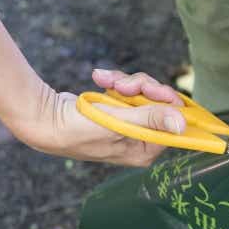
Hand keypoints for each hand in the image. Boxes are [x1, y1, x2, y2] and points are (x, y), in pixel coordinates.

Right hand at [19, 70, 185, 166]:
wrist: (45, 118)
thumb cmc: (80, 128)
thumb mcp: (119, 123)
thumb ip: (152, 119)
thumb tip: (182, 124)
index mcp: (146, 150)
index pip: (173, 124)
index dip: (167, 103)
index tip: (155, 90)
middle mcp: (141, 139)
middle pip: (160, 103)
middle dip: (142, 87)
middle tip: (124, 84)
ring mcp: (130, 123)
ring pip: (144, 92)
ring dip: (126, 82)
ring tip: (105, 80)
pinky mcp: (120, 109)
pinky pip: (129, 89)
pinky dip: (115, 81)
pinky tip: (99, 78)